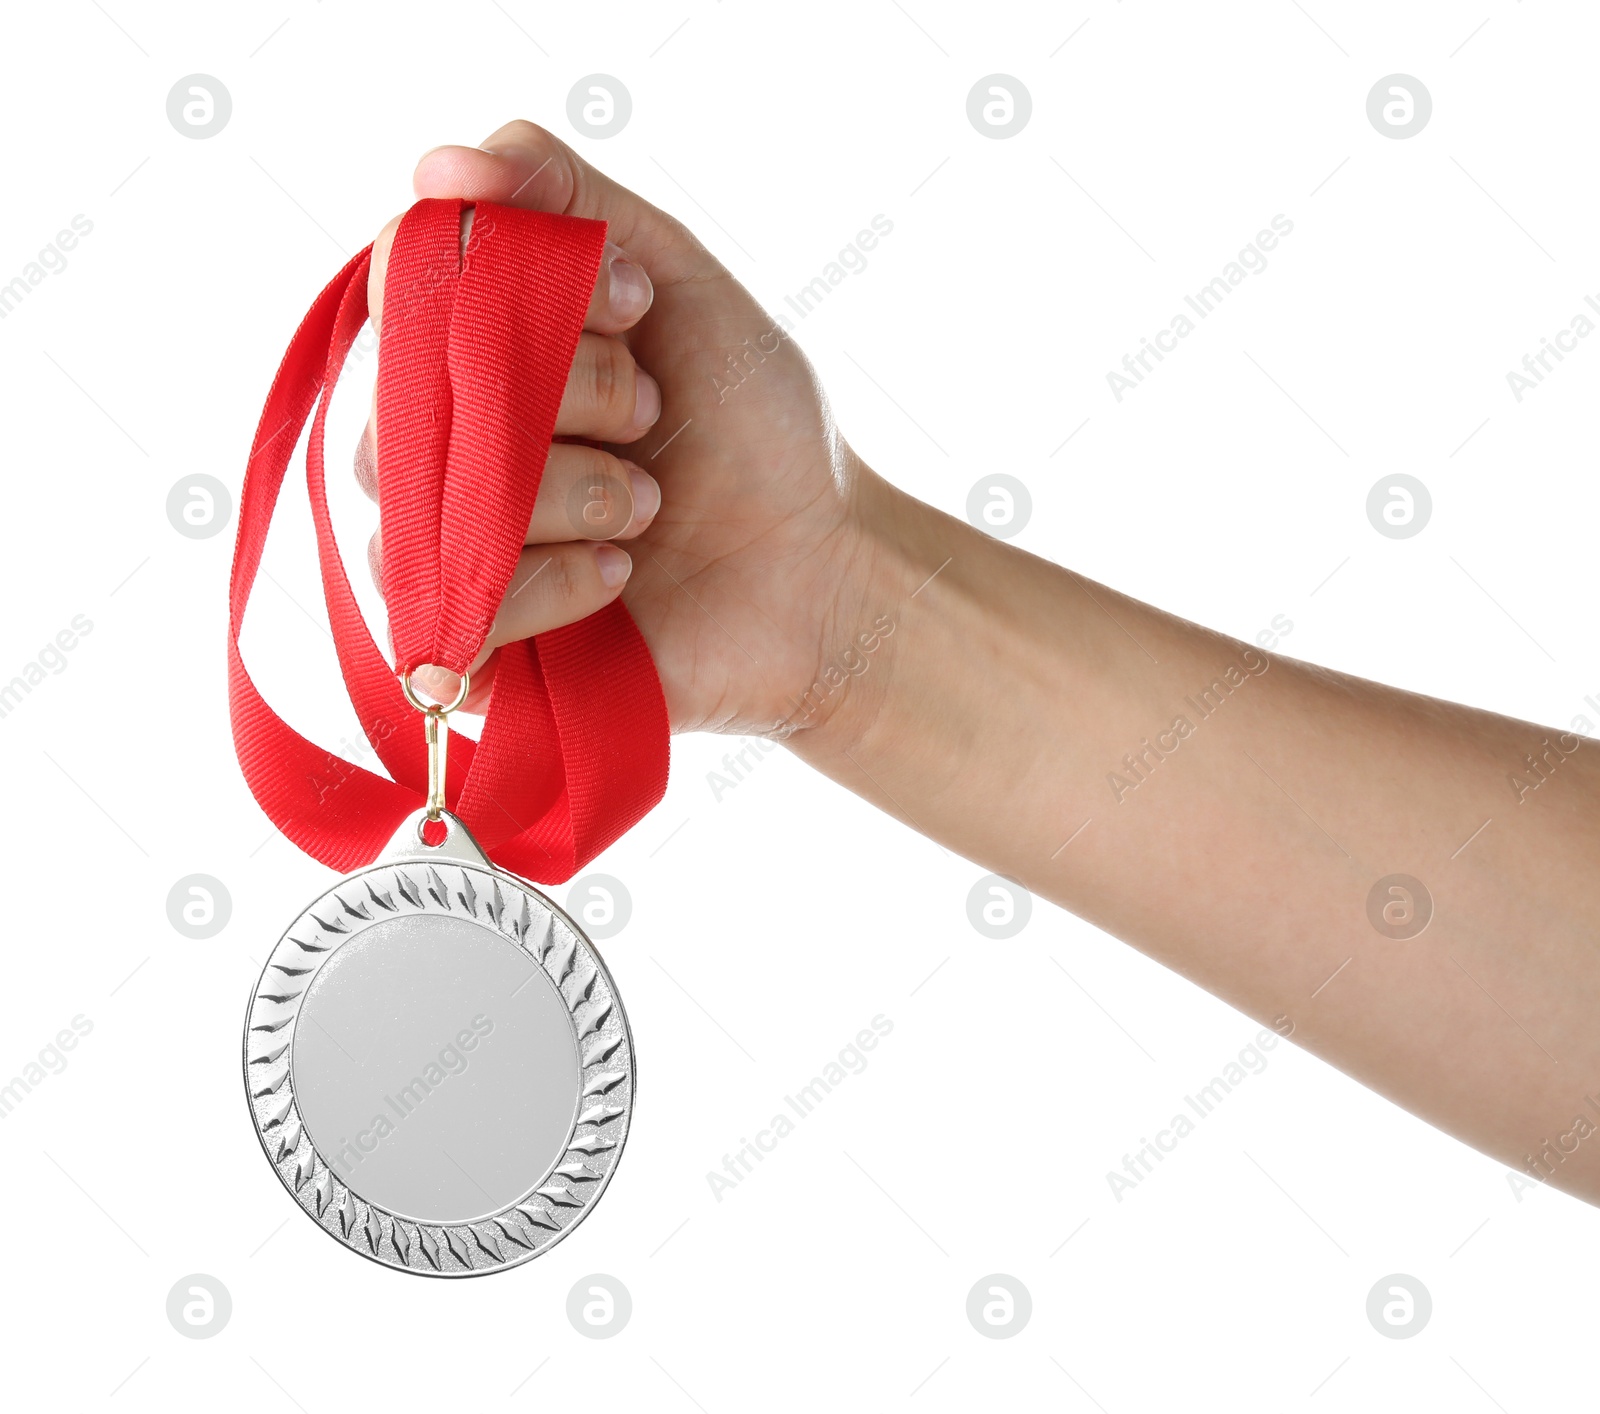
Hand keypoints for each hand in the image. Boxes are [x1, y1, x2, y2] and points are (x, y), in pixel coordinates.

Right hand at [360, 119, 888, 736]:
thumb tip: (437, 165)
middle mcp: (438, 442)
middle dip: (565, 391)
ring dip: (568, 490)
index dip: (524, 287)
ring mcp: (444, 547)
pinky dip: (553, 583)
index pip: (412, 283)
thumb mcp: (677, 280)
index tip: (638, 306)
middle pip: (406, 391)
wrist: (823, 573)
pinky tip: (620, 576)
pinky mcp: (468, 647)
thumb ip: (569, 199)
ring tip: (646, 505)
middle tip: (652, 410)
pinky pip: (449, 607)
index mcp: (473, 349)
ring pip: (424, 499)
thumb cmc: (752, 429)